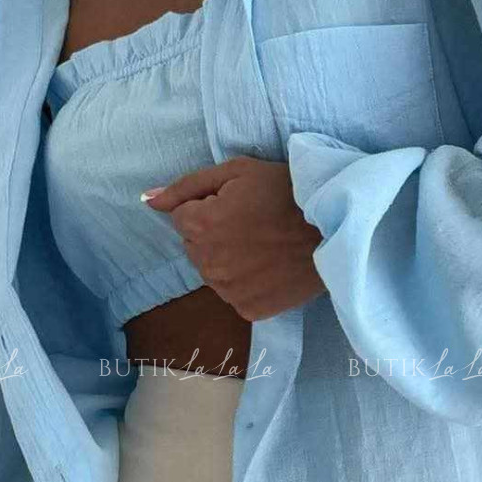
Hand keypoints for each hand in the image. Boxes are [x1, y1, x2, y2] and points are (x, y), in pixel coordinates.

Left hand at [144, 156, 326, 319]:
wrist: (334, 228)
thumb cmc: (286, 192)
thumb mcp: (237, 171)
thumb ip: (187, 186)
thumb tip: (147, 200)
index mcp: (200, 226)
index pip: (183, 217)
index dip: (210, 206)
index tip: (240, 204)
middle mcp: (207, 263)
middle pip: (195, 246)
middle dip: (214, 233)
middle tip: (253, 223)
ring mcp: (228, 291)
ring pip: (213, 271)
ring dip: (229, 258)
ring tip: (263, 245)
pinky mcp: (248, 310)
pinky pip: (234, 293)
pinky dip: (247, 282)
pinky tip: (269, 266)